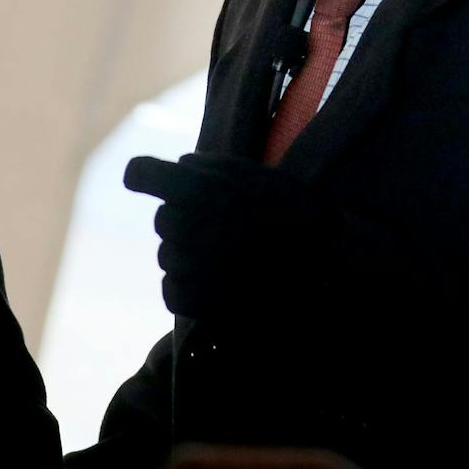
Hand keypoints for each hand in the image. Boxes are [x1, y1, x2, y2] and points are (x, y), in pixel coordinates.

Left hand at [123, 152, 324, 318]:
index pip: (140, 173)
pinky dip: (188, 287)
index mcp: (200, 189)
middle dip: (184, 219)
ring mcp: (190, 267)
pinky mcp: (194, 303)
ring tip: (230, 259)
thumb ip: (213, 168)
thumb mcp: (260, 177)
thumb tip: (179, 166)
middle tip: (222, 227)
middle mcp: (188, 226)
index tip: (140, 179)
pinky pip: (170, 289)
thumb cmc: (296, 218)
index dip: (142, 175)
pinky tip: (220, 283)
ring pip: (166, 255)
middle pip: (162, 219)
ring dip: (188, 255)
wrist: (328, 274)